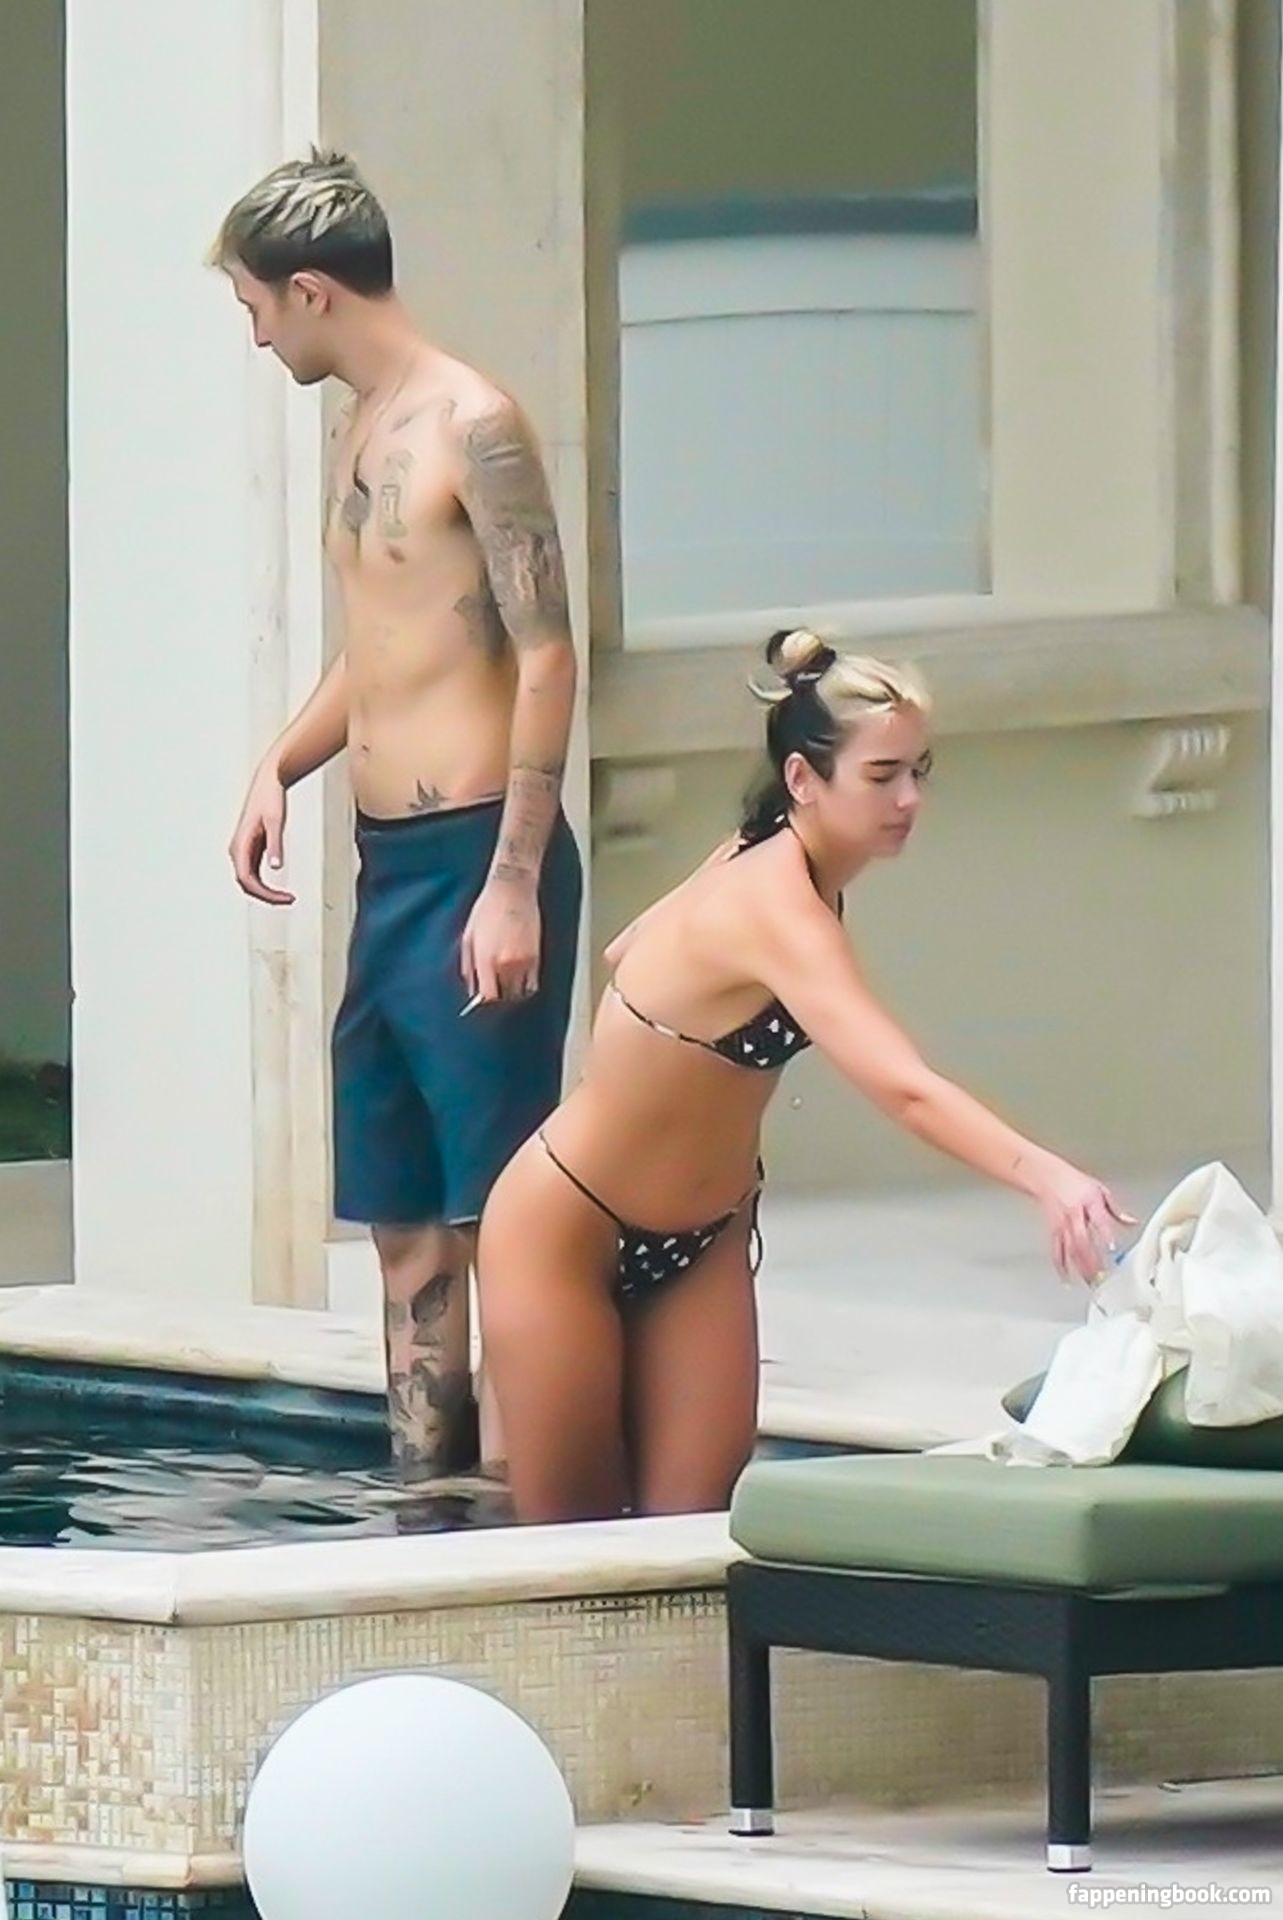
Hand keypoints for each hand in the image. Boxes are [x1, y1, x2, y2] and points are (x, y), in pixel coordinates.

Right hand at [228, 763, 294, 905]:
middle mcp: (238, 850)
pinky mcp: (252, 848)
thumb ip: (275, 845)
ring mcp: (243, 850)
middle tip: (289, 901)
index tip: (284, 898)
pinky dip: (266, 884)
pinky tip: (280, 888)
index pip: (247, 880)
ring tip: (287, 898)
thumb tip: (275, 866)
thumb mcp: (275, 822)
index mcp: (239, 845)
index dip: (265, 894)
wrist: (269, 780)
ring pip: (250, 881)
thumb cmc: (270, 797)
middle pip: (247, 885)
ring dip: (266, 892)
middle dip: (267, 896)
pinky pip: (255, 873)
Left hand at [461, 873, 540, 1003]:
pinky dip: (526, 985)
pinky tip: (518, 979)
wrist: (512, 889)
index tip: (482, 1001)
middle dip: (498, 996)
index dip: (485, 1002)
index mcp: (486, 959)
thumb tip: (471, 988)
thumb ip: (468, 966)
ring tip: (505, 985)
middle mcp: (506, 963)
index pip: (489, 995)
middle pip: (505, 996)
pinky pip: (532, 982)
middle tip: (494, 992)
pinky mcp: (536, 955)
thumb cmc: (487, 909)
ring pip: (520, 991)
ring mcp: (524, 960)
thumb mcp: (469, 937)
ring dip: (512, 992)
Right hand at [1034, 1161, 1136, 1284]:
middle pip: (1083, 1240)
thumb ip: (1116, 1210)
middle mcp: (1075, 1216)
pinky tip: (1067, 1279)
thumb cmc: (1074, 1183)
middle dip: (1092, 1259)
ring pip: (1070, 1249)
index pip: (1099, 1220)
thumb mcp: (1100, 1190)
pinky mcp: (1054, 1232)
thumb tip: (1132, 1222)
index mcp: (1089, 1203)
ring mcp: (1063, 1226)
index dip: (1106, 1234)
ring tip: (1090, 1282)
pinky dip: (1061, 1267)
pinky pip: (1057, 1251)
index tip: (1112, 1248)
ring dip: (1080, 1267)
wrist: (1047, 1177)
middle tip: (1102, 1275)